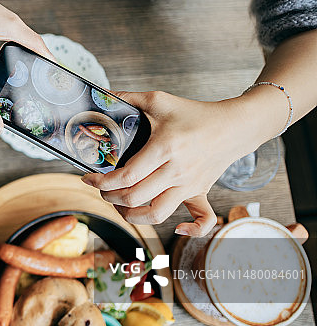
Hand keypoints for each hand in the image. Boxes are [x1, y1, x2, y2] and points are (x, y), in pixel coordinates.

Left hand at [80, 91, 262, 236]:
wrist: (235, 124)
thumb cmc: (195, 113)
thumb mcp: (159, 100)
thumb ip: (128, 98)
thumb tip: (101, 95)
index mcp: (164, 148)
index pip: (125, 176)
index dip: (101, 182)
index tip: (89, 178)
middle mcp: (176, 171)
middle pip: (134, 198)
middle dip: (110, 197)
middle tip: (102, 189)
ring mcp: (190, 185)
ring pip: (158, 214)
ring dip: (133, 216)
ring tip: (121, 205)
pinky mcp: (201, 192)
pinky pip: (203, 220)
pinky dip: (191, 230)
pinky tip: (176, 228)